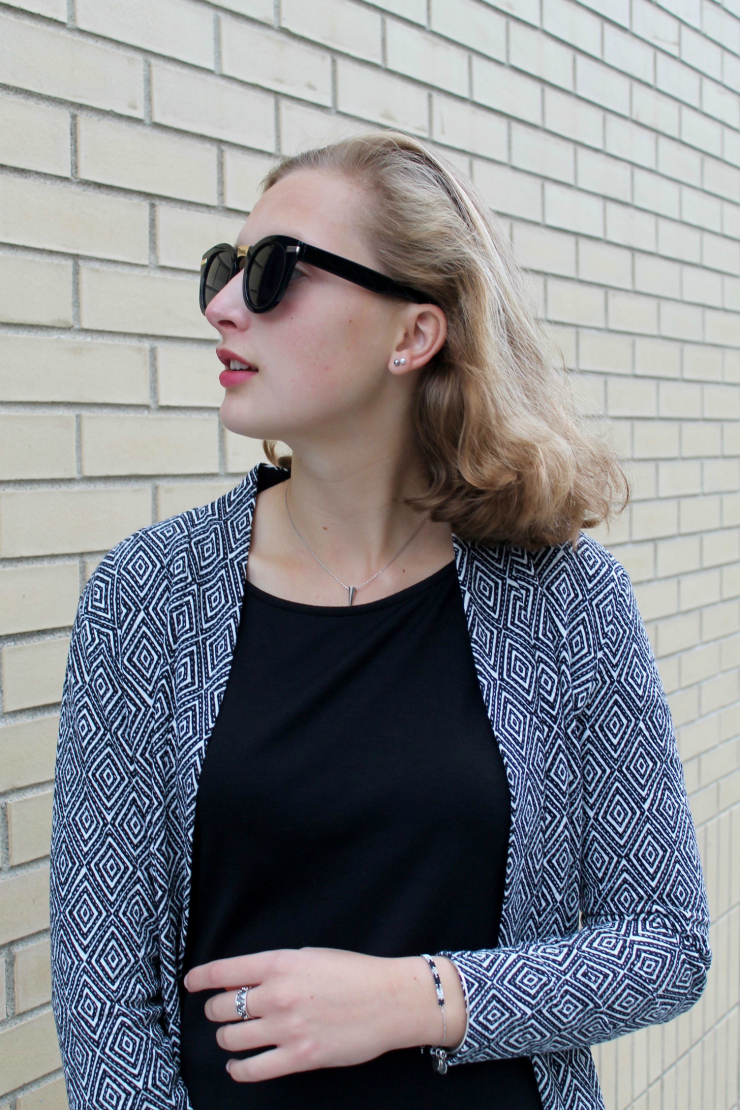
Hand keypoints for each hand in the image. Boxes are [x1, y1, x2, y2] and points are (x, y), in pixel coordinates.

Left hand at [184, 947, 464, 1082]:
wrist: (389, 1001)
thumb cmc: (352, 973)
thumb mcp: (309, 956)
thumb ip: (274, 969)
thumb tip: (241, 982)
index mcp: (280, 963)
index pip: (224, 971)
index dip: (200, 978)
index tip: (190, 983)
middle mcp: (277, 995)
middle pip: (221, 1007)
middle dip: (215, 1009)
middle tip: (220, 1011)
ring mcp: (286, 1028)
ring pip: (231, 1037)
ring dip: (226, 1037)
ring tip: (231, 1036)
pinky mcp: (299, 1057)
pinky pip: (252, 1069)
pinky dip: (238, 1069)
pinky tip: (237, 1065)